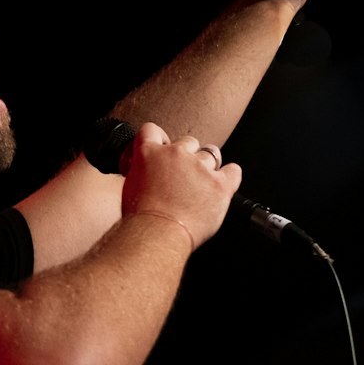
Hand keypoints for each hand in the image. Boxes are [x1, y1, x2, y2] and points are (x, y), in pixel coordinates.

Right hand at [121, 122, 242, 251]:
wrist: (156, 234)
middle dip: (187, 156)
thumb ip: (143, 171)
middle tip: (183, 176)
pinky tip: (222, 184)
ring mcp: (200, 167)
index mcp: (149, 153)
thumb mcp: (130, 186)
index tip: (163, 150)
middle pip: (188, 141)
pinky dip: (230, 176)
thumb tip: (150, 173)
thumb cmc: (141, 219)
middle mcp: (175, 154)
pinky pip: (233, 170)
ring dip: (207, 166)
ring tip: (202, 185)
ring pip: (211, 154)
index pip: (152, 130)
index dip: (159, 140)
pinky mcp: (220, 184)